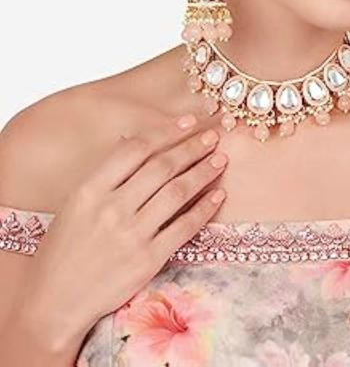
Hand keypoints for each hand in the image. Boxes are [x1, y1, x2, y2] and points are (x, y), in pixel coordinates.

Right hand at [15, 112, 227, 346]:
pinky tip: (217, 195)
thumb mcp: (76, 204)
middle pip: (162, 166)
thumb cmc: (63, 250)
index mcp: (91, 190)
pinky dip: (204, 208)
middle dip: (192, 147)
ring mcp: (131, 235)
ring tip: (220, 160)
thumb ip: (106, 174)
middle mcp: (112, 208)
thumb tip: (132, 140)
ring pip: (178, 192)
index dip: (166, 131)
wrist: (53, 303)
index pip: (135, 149)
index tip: (187, 122)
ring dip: (203, 172)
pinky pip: (184, 227)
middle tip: (212, 136)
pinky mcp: (147, 260)